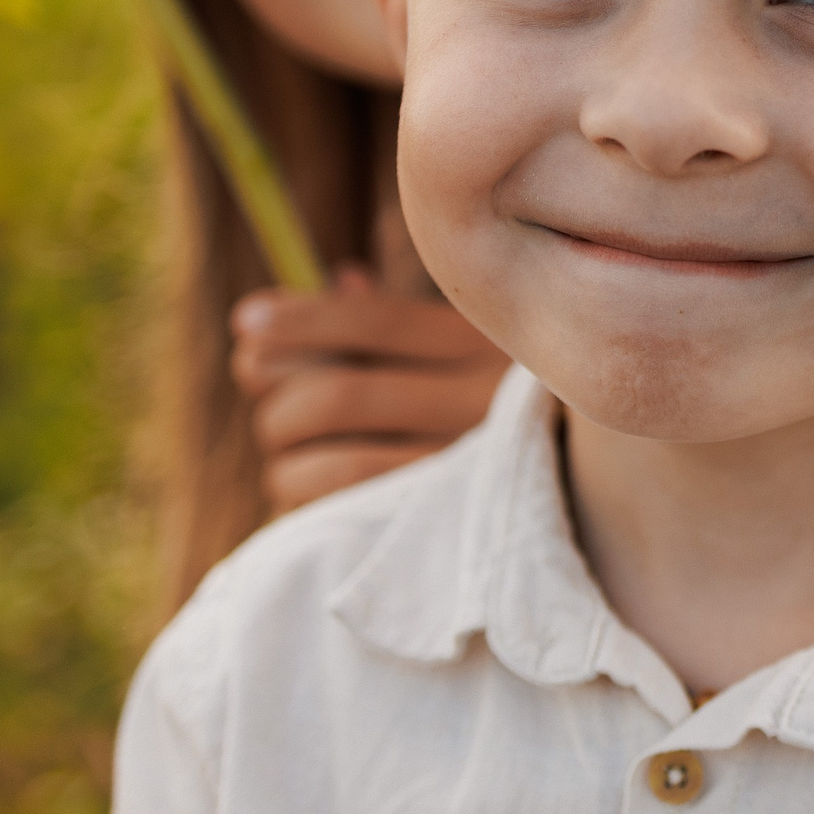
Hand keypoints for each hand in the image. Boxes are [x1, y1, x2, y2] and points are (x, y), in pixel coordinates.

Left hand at [231, 264, 510, 515]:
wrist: (567, 477)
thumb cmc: (491, 398)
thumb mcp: (457, 346)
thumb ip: (390, 317)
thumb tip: (316, 288)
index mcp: (483, 345)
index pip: (374, 322)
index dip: (300, 319)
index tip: (246, 319)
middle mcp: (481, 407)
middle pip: (339, 395)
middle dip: (280, 397)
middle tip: (272, 401)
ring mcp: (463, 474)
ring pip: (333, 461)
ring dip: (286, 455)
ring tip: (288, 450)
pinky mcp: (441, 525)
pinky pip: (346, 508)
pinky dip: (303, 488)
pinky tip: (306, 480)